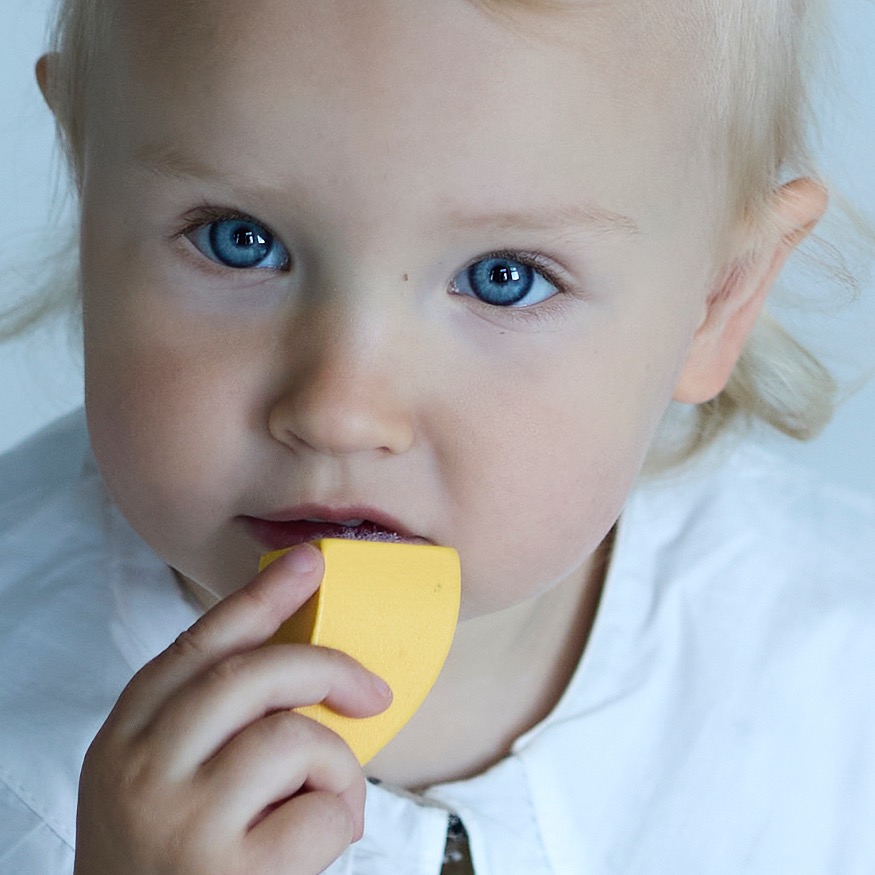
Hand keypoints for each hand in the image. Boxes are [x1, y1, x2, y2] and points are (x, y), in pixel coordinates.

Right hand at [73, 544, 391, 874]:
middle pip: (253, 674)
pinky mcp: (227, 871)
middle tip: (372, 691)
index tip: (309, 561)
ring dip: (336, 764)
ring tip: (330, 800)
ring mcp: (180, 820)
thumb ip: (208, 723)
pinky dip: (341, 817)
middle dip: (328, 668)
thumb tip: (303, 665)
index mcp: (127, 735)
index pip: (200, 645)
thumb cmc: (165, 859)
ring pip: (294, 737)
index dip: (260, 596)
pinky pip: (320, 809)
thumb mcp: (158, 779)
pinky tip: (318, 845)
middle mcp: (142, 768)